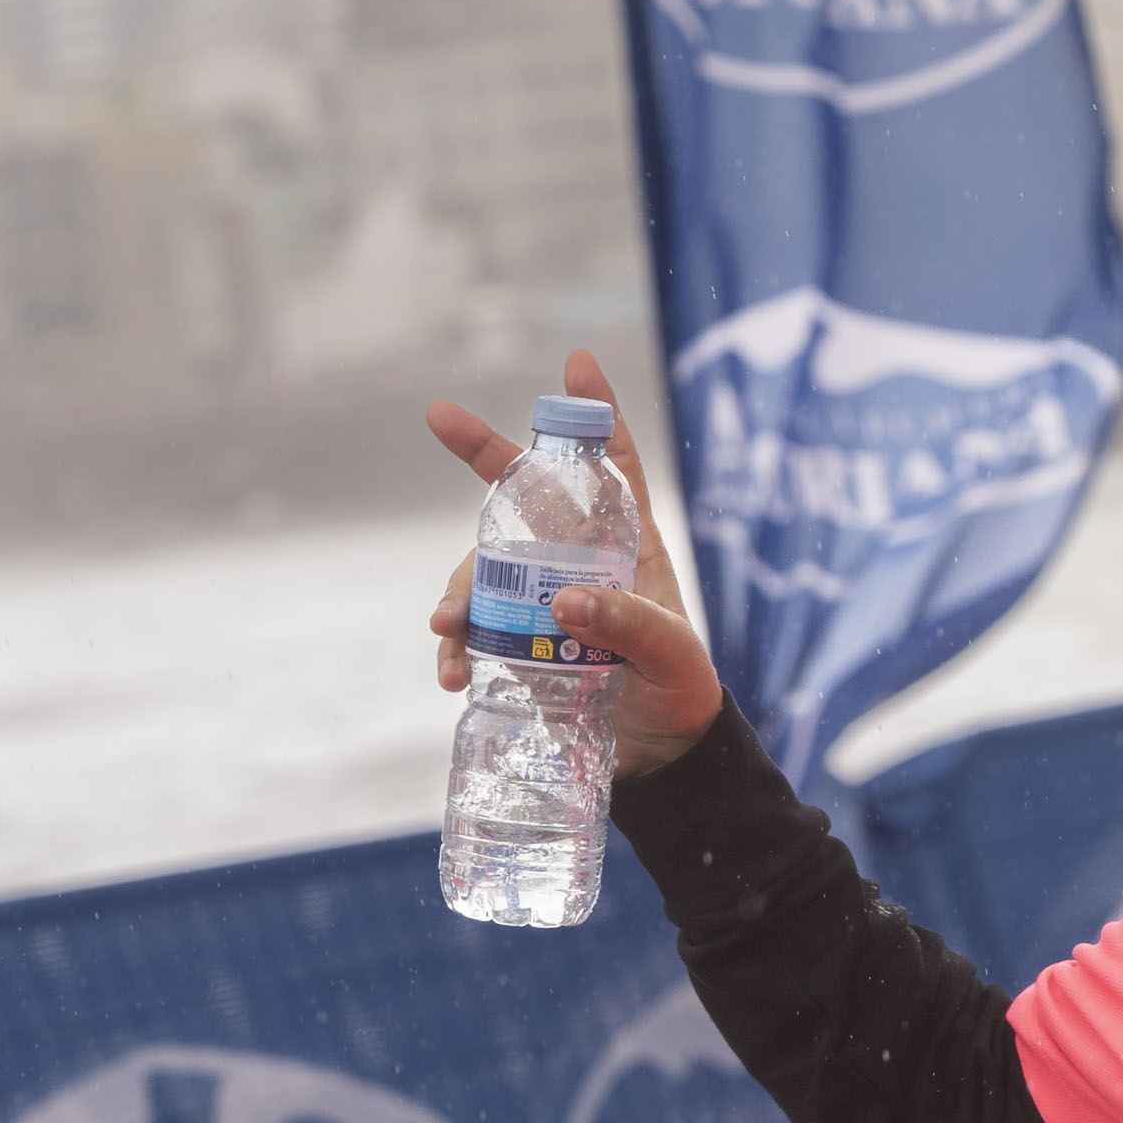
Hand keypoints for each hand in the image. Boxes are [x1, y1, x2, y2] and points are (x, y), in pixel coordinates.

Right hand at [425, 348, 723, 778]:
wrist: (661, 758)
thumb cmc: (682, 693)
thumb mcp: (674, 658)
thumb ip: (630, 624)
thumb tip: (564, 598)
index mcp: (632, 548)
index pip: (616, 469)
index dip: (597, 417)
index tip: (578, 364)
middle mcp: (580, 562)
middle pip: (526, 496)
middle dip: (484, 453)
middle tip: (441, 415)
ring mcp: (542, 599)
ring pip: (485, 566)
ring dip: (457, 586)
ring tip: (446, 625)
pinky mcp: (517, 642)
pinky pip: (472, 628)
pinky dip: (456, 645)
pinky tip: (453, 673)